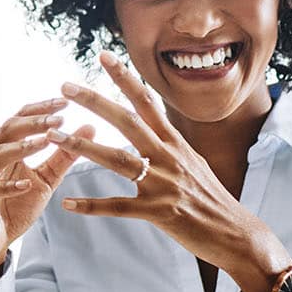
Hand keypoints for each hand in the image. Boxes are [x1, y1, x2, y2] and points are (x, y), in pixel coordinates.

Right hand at [0, 97, 95, 288]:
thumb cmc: (15, 208)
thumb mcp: (46, 180)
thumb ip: (64, 156)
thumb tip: (90, 127)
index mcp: (2, 148)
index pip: (19, 119)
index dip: (40, 109)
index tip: (65, 102)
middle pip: (7, 131)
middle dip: (33, 123)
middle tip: (58, 118)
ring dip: (21, 148)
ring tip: (45, 142)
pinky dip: (8, 186)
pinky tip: (26, 184)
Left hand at [56, 51, 291, 291]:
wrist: (237, 234)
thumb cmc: (211, 200)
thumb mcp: (193, 163)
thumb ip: (170, 145)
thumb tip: (155, 127)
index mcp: (175, 143)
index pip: (147, 102)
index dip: (125, 78)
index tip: (103, 56)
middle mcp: (168, 157)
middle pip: (127, 121)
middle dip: (95, 102)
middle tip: (65, 86)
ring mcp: (163, 184)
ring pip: (117, 159)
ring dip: (82, 147)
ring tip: (53, 137)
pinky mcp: (159, 212)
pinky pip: (118, 207)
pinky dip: (92, 206)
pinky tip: (68, 204)